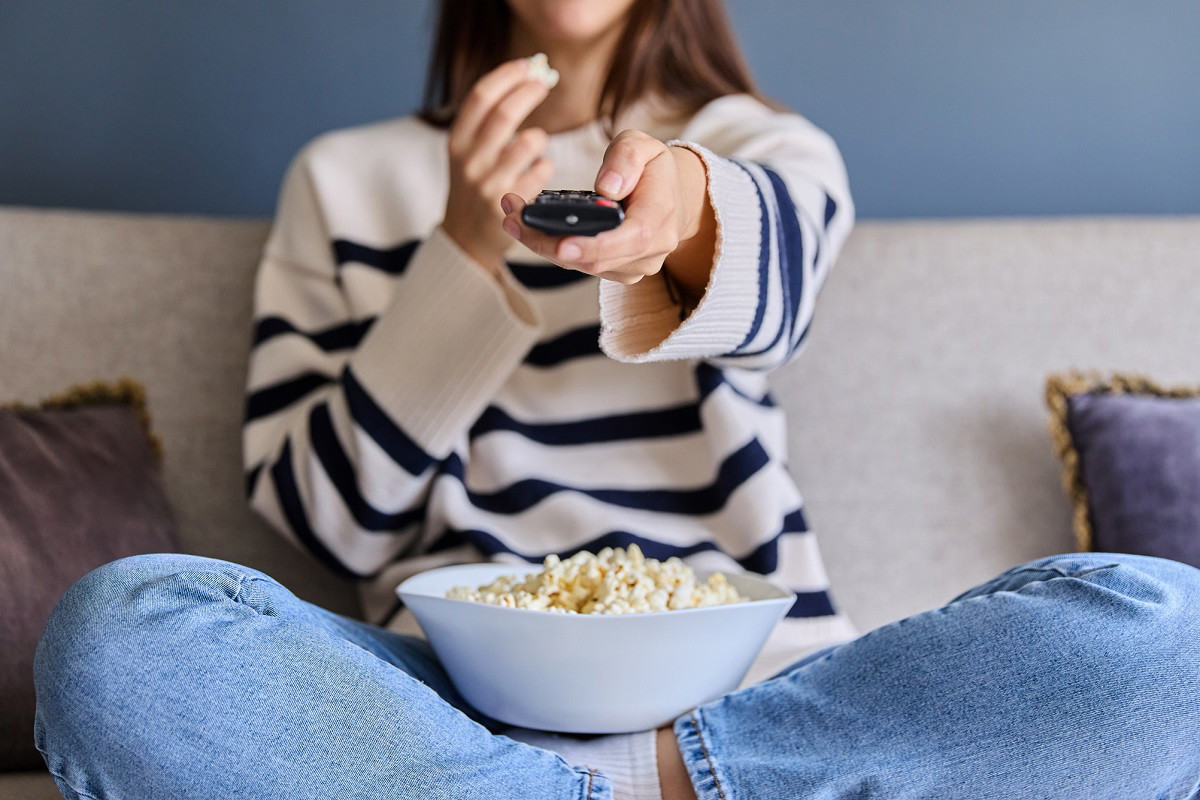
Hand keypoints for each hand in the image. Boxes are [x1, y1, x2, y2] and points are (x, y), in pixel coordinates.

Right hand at [441, 57, 555, 275]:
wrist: (465, 238)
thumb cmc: (474, 186)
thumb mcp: (466, 152)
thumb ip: (486, 121)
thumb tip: (525, 76)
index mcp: (456, 141)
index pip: (481, 96)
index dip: (507, 75)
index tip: (528, 65)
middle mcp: (469, 161)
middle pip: (505, 113)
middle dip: (529, 92)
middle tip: (545, 83)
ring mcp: (488, 184)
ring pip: (528, 142)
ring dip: (539, 136)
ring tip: (536, 142)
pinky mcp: (508, 206)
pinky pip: (541, 172)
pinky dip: (545, 166)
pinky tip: (538, 171)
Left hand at [499, 129, 710, 288]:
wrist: (670, 195)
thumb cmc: (651, 168)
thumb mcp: (642, 146)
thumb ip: (626, 158)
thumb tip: (606, 188)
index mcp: (660, 216)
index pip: (631, 239)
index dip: (595, 246)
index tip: (561, 244)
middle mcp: (651, 249)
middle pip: (596, 259)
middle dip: (548, 244)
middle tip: (512, 219)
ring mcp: (634, 265)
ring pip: (582, 265)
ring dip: (543, 245)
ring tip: (512, 216)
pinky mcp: (617, 271)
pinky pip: (581, 265)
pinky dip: (552, 247)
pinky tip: (529, 226)